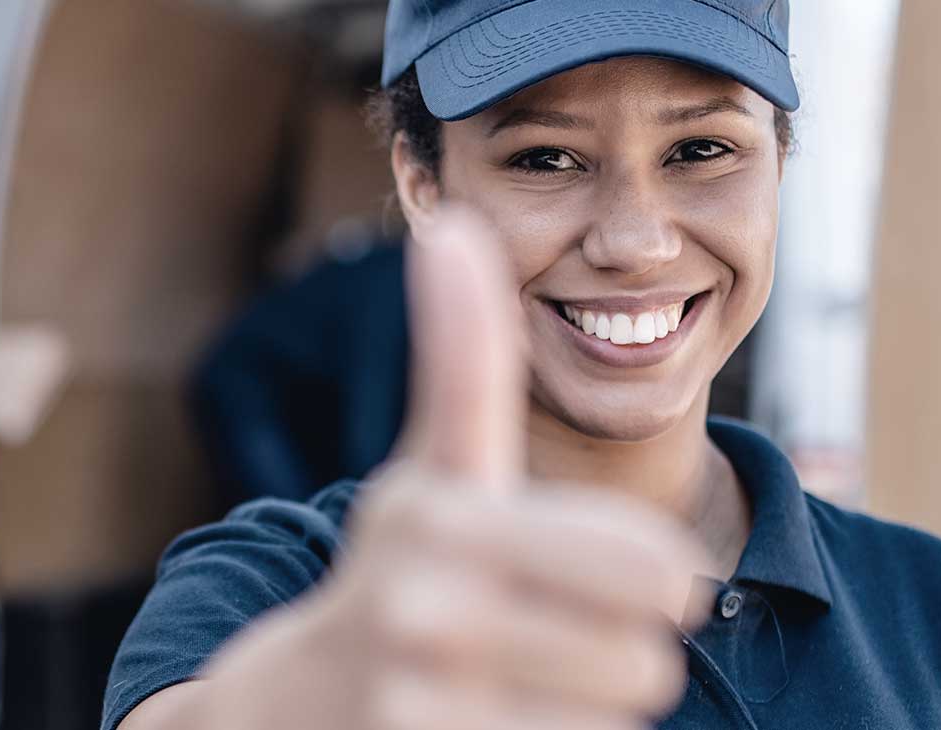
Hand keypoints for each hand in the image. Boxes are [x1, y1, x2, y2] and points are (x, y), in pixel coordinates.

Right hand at [147, 208, 716, 729]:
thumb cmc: (395, 578)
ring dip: (589, 713)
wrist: (287, 714)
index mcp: (438, 517)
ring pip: (618, 720)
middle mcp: (424, 610)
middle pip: (646, 658)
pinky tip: (493, 728)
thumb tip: (453, 224)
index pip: (650, 567)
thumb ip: (458, 358)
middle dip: (621, 653)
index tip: (611, 577)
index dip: (653, 578)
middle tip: (551, 639)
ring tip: (512, 687)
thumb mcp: (428, 471)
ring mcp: (422, 704)